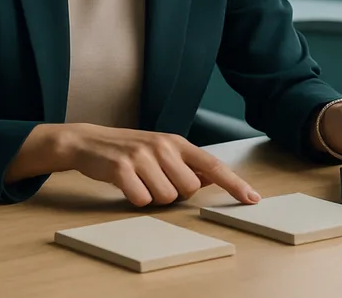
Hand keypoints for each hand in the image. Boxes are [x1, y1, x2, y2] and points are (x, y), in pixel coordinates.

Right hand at [61, 124, 260, 206]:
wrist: (88, 141)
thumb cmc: (129, 150)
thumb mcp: (161, 150)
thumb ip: (186, 164)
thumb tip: (213, 179)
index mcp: (177, 142)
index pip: (213, 164)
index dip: (234, 183)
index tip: (253, 198)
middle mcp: (163, 146)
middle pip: (189, 188)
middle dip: (175, 192)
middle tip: (155, 180)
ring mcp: (142, 156)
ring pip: (166, 198)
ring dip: (153, 197)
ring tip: (139, 181)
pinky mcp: (122, 168)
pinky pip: (141, 199)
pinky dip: (135, 199)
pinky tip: (126, 185)